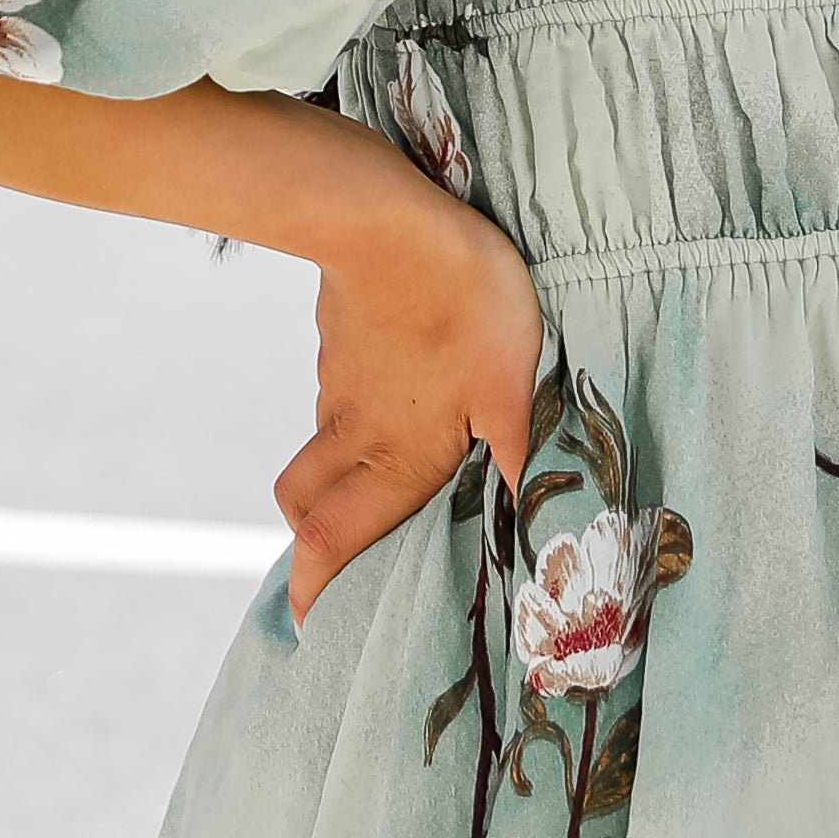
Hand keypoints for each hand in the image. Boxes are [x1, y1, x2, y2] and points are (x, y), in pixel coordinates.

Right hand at [276, 178, 544, 619]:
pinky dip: (354, 411)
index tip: (306, 622)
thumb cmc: (463, 306)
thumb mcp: (513, 391)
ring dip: (338, 470)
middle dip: (312, 538)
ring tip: (383, 469)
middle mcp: (353, 431)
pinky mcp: (338, 338)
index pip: (333, 540)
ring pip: (322, 443)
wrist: (388, 216)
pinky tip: (398, 387)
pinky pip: (338, 391)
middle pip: (304, 503)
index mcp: (394, 459)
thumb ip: (522, 459)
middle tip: (335, 552)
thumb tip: (534, 526)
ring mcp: (338, 382)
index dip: (314, 587)